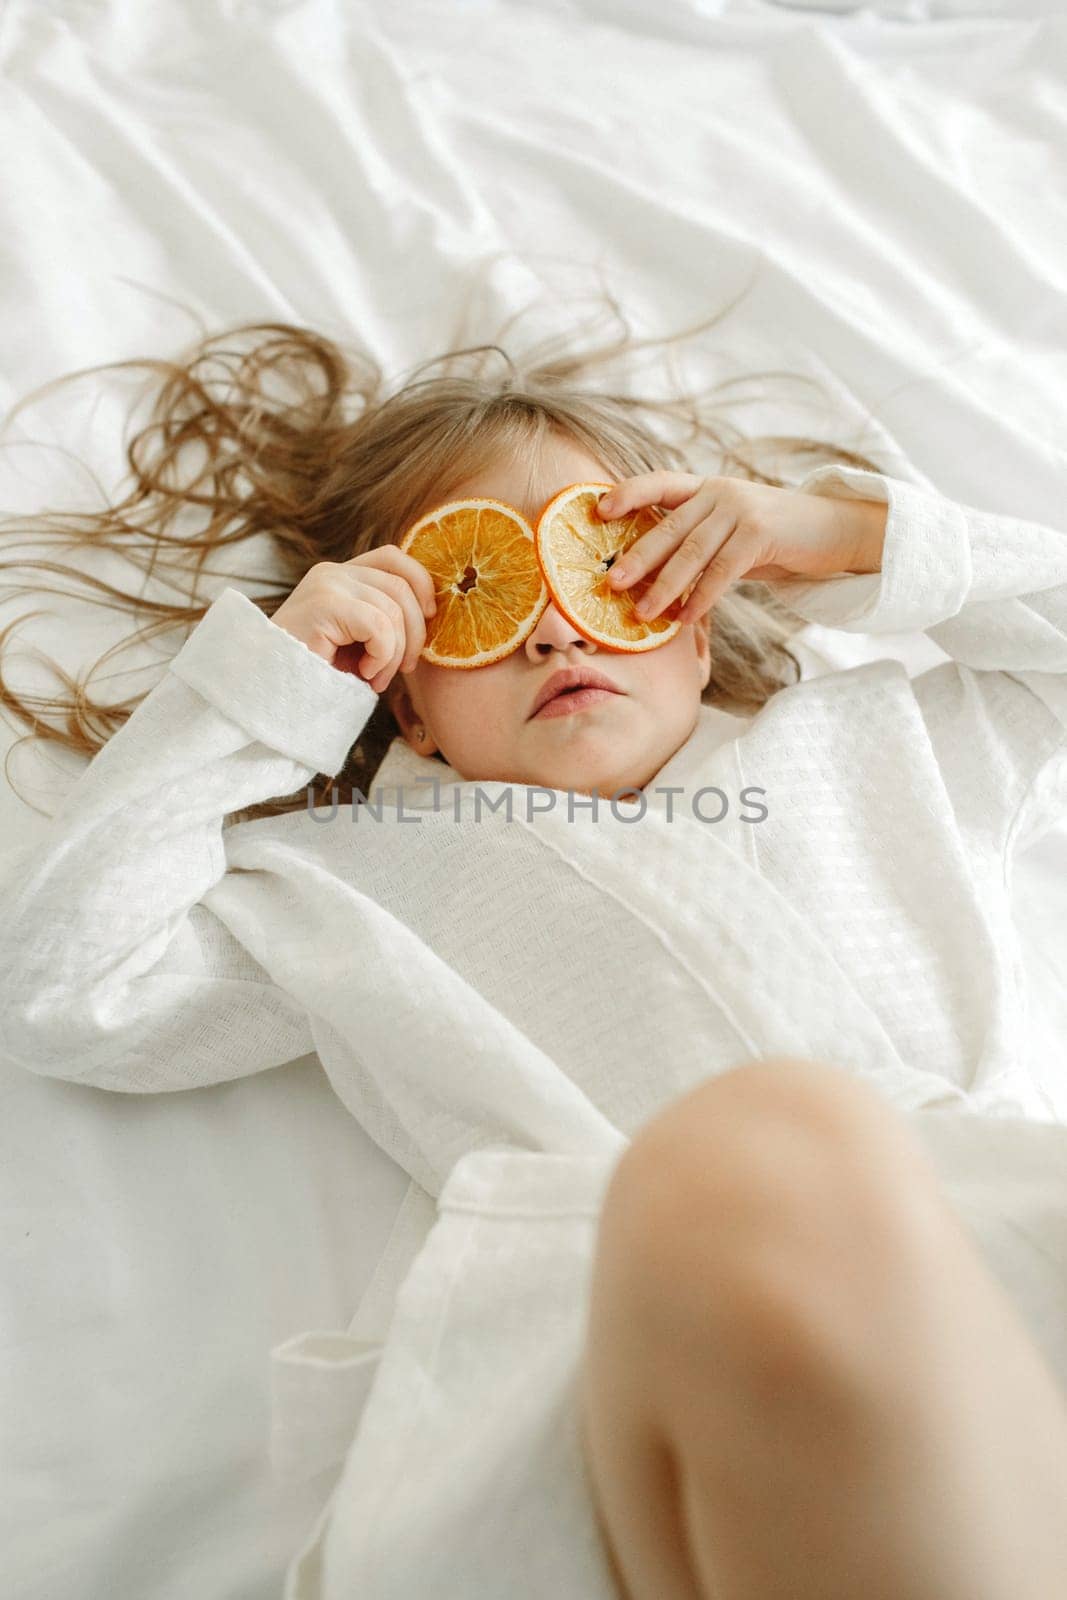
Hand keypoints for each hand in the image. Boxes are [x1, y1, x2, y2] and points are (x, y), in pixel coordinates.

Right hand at [270, 546, 437, 692]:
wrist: (268, 694)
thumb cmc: (316, 674)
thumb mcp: (358, 641)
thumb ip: (385, 619)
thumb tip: (433, 613)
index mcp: (340, 575)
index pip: (394, 557)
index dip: (421, 584)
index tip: (429, 619)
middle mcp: (332, 573)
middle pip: (402, 585)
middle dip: (414, 634)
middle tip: (402, 670)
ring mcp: (326, 585)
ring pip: (394, 610)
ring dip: (395, 654)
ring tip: (375, 677)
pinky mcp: (324, 605)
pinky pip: (380, 626)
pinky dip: (383, 656)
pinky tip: (364, 674)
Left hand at [596, 473, 886, 624]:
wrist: (831, 529)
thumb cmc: (772, 537)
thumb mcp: (729, 530)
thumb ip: (695, 541)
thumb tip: (648, 575)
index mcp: (705, 487)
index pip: (658, 483)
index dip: (627, 494)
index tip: (598, 511)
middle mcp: (718, 492)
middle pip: (668, 526)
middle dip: (637, 557)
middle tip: (609, 583)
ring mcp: (740, 509)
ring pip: (692, 551)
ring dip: (665, 586)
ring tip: (643, 613)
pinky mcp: (761, 532)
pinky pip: (722, 570)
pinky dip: (702, 597)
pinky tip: (686, 618)